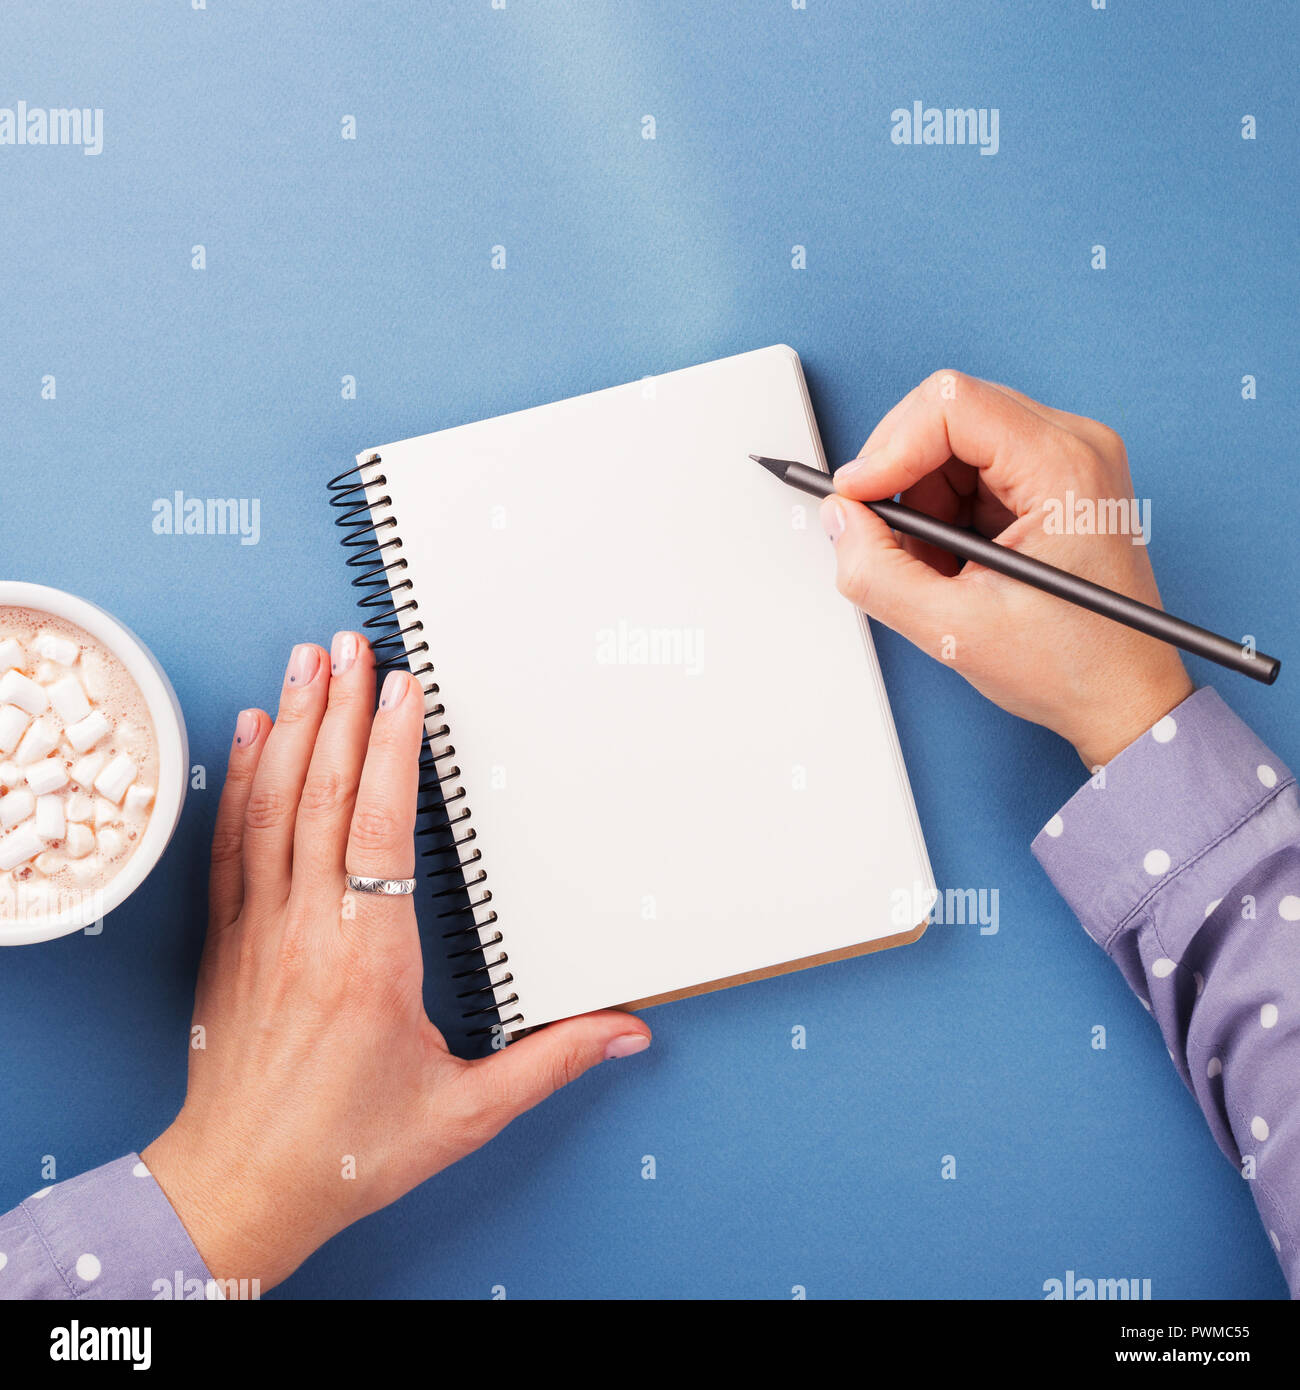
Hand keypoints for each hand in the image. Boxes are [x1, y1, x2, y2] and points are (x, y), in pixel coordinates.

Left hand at [142, 634, 649, 1290]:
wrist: (238, 1190)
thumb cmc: (345, 1154)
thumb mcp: (464, 1114)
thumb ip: (548, 1063)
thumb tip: (627, 1033)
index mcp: (369, 962)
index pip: (379, 830)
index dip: (392, 752)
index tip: (402, 692)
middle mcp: (308, 932)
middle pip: (323, 796)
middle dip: (340, 709)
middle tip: (350, 642)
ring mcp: (259, 930)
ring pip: (272, 806)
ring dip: (291, 727)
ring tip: (306, 663)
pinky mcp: (228, 941)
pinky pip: (232, 843)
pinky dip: (241, 780)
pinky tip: (252, 734)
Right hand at [823, 371, 1193, 767]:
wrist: (1123, 698)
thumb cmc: (1074, 666)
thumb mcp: (954, 630)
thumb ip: (878, 573)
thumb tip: (840, 520)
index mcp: (1066, 468)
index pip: (953, 405)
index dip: (889, 446)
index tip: (856, 496)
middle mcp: (1073, 447)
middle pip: (948, 415)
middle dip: (899, 476)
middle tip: (882, 537)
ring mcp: (1064, 460)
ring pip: (951, 444)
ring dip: (919, 502)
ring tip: (933, 569)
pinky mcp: (1049, 481)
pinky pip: (968, 470)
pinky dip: (940, 513)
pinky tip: (953, 564)